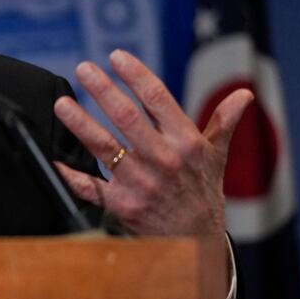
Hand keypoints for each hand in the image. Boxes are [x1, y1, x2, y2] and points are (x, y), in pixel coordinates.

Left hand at [52, 49, 252, 237]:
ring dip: (80, 124)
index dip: (136, 76)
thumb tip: (244, 94)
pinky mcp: (121, 205)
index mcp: (186, 143)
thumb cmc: (203, 192)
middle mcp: (162, 160)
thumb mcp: (217, 156)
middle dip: (103, 91)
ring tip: (62, 104)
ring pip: (104, 148)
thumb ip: (224, 122)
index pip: (158, 100)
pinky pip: (89, 187)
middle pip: (126, 118)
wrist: (195, 241)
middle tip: (84, 69)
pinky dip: (69, 174)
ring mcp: (139, 183)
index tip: (116, 57)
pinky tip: (55, 159)